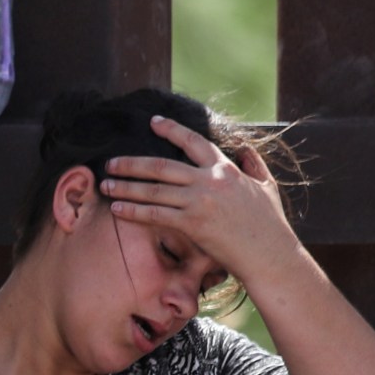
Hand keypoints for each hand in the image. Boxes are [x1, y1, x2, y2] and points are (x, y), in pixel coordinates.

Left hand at [101, 114, 296, 282]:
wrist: (269, 253)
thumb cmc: (269, 223)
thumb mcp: (266, 187)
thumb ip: (254, 166)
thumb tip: (245, 151)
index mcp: (226, 169)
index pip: (194, 141)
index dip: (171, 130)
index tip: (153, 122)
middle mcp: (210, 181)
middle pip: (162, 166)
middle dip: (132, 163)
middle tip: (111, 162)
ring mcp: (200, 202)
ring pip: (153, 190)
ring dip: (125, 187)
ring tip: (105, 184)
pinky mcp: (192, 224)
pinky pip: (155, 215)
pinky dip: (133, 211)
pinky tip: (117, 208)